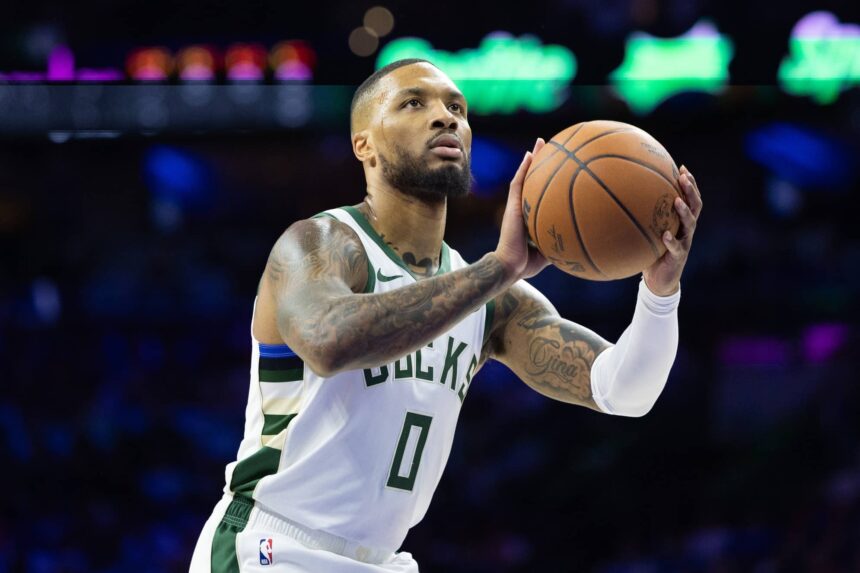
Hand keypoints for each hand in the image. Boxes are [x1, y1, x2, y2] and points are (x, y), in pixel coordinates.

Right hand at [494, 138, 550, 281]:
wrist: (510, 266)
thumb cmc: (527, 263)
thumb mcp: (550, 250)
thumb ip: (561, 242)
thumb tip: (581, 241)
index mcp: (531, 215)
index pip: (541, 193)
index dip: (549, 179)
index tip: (560, 166)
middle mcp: (523, 206)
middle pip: (533, 179)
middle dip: (542, 163)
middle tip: (552, 147)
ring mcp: (516, 205)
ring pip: (524, 176)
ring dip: (532, 159)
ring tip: (541, 142)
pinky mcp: (511, 206)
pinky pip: (518, 183)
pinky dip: (523, 168)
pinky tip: (530, 155)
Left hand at [643, 165, 701, 295]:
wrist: (660, 280)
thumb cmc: (652, 252)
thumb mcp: (649, 232)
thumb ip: (642, 218)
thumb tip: (621, 200)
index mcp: (681, 222)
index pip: (691, 199)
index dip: (690, 184)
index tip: (682, 168)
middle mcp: (686, 230)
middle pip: (695, 206)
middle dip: (691, 190)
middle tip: (684, 177)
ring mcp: (684, 243)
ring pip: (690, 224)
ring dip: (684, 211)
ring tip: (677, 201)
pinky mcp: (678, 257)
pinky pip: (676, 247)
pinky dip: (671, 241)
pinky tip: (665, 235)